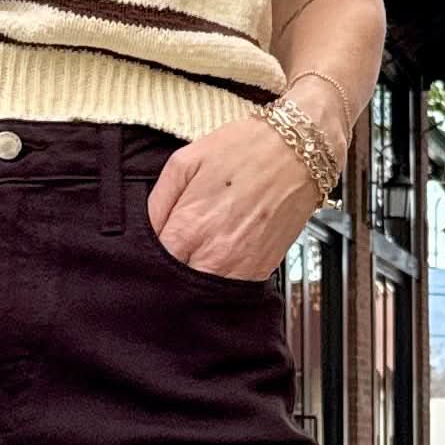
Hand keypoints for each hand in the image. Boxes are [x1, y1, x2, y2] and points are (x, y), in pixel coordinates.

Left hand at [147, 114, 325, 280]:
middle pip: (176, 285)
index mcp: (189, 226)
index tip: (154, 248)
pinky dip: (221, 281)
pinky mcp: (262, 271)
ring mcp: (240, 267)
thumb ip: (157, 201)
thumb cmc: (244, 150)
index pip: (154, 264)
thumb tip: (146, 230)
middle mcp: (213, 254)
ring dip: (195, 280)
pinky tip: (220, 260)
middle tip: (173, 254)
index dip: (149, 258)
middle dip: (169, 274)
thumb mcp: (185, 161)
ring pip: (204, 295)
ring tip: (198, 256)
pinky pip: (231, 291)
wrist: (298, 152)